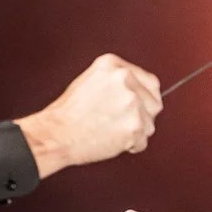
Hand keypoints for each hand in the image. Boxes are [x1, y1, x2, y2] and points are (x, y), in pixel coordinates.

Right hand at [14, 53, 162, 173]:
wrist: (56, 133)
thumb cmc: (69, 113)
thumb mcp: (92, 81)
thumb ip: (118, 82)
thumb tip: (143, 93)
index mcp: (113, 64)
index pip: (150, 82)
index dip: (145, 99)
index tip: (138, 108)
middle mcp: (124, 79)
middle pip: (154, 104)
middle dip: (143, 116)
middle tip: (119, 122)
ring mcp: (131, 102)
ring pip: (149, 124)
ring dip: (135, 132)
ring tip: (110, 130)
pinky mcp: (134, 125)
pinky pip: (142, 141)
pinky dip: (130, 146)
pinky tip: (110, 140)